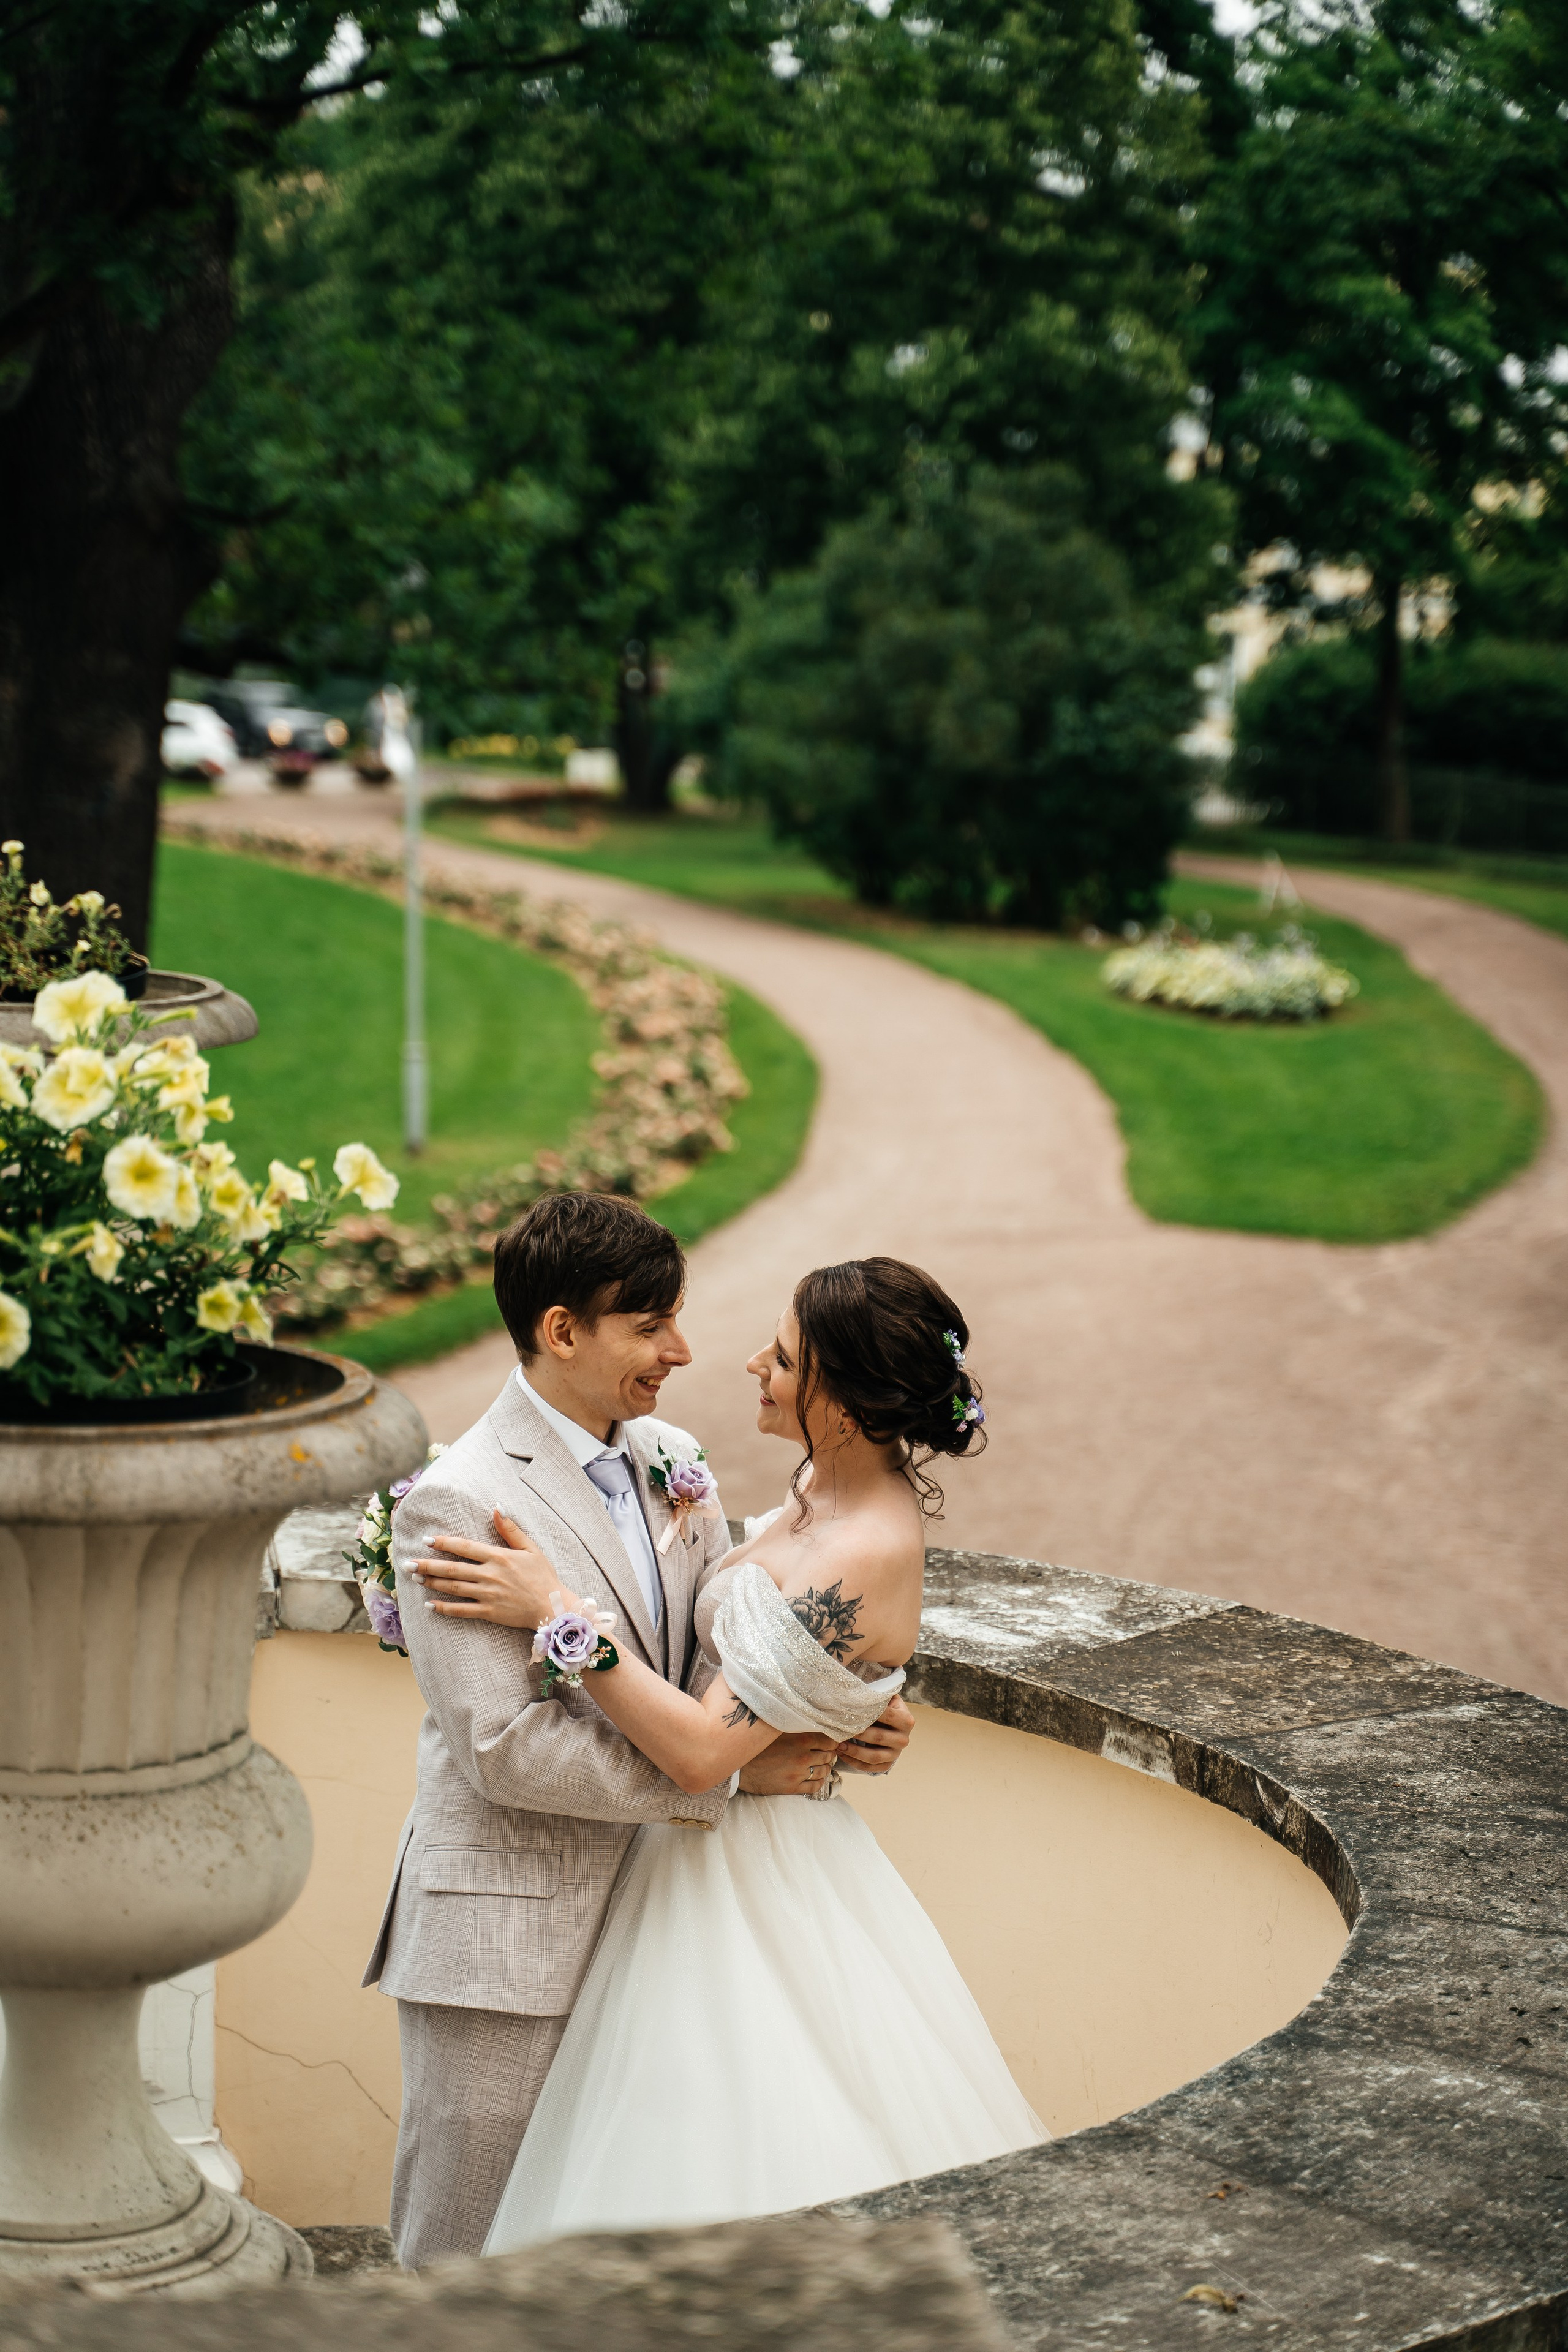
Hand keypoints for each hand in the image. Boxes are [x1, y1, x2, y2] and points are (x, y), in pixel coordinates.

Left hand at [413, 1510, 562, 1627]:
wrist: (552, 1606)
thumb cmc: (543, 1576)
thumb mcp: (530, 1547)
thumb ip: (510, 1528)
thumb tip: (496, 1507)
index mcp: (498, 1557)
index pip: (464, 1547)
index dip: (443, 1543)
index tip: (426, 1540)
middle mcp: (489, 1575)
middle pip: (451, 1568)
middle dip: (427, 1565)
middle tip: (408, 1563)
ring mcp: (487, 1595)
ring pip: (453, 1588)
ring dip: (432, 1583)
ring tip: (415, 1578)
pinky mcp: (488, 1613)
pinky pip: (461, 1610)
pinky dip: (444, 1608)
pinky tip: (430, 1605)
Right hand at [738, 1731, 839, 1796]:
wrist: (740, 1766)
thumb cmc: (759, 1745)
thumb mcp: (779, 1730)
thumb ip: (798, 1726)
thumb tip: (814, 1721)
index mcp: (802, 1739)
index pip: (830, 1741)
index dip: (832, 1741)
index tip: (830, 1741)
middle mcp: (803, 1757)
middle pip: (828, 1756)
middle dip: (829, 1754)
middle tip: (825, 1752)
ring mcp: (799, 1774)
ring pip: (824, 1772)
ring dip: (825, 1767)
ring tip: (821, 1764)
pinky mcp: (793, 1788)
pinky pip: (815, 1786)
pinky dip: (820, 1781)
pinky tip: (817, 1777)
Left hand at [834, 1692, 913, 1775]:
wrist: (891, 1726)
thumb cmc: (884, 1708)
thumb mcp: (886, 1698)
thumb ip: (878, 1693)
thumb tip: (862, 1683)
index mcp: (906, 1720)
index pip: (887, 1716)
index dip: (868, 1713)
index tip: (849, 1710)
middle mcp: (904, 1739)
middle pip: (878, 1737)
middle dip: (857, 1733)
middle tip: (840, 1728)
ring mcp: (896, 1754)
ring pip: (874, 1757)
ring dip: (853, 1751)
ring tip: (838, 1744)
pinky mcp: (887, 1764)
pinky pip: (870, 1768)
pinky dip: (854, 1762)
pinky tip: (841, 1753)